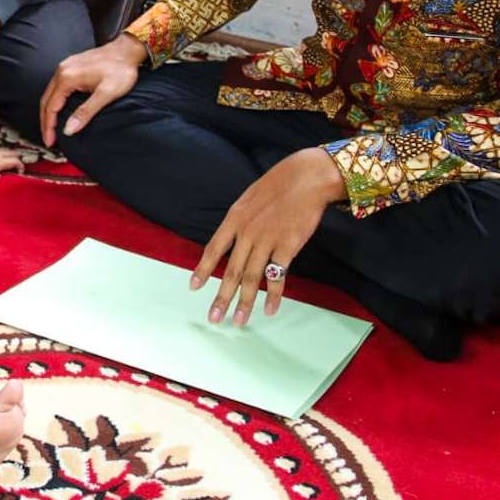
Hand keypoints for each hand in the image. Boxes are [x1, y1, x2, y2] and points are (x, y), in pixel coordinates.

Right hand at [38, 33, 145, 146]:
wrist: (127, 49)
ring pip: (50, 93)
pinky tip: (59, 110)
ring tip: (51, 129)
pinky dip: (54, 101)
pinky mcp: (71, 66)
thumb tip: (68, 129)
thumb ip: (86, 112)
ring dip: (49, 112)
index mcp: (67, 78)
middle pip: (46, 100)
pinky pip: (56, 87)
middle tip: (48, 139)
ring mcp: (65, 67)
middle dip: (45, 122)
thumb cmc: (120, 70)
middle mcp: (62, 71)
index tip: (50, 141)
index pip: (51, 107)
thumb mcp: (106, 93)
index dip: (49, 126)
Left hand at [190, 148, 347, 325]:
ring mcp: (267, 241)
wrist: (306, 178)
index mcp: (234, 219)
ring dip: (245, 302)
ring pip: (251, 278)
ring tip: (239, 321)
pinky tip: (269, 309)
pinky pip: (277, 277)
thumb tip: (232, 241)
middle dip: (221, 297)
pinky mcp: (287, 247)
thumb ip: (240, 221)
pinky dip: (273, 295)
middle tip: (214, 318)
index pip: (213, 249)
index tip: (193, 287)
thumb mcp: (249, 199)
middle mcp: (247, 232)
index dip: (202, 270)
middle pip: (230, 271)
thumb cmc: (278, 186)